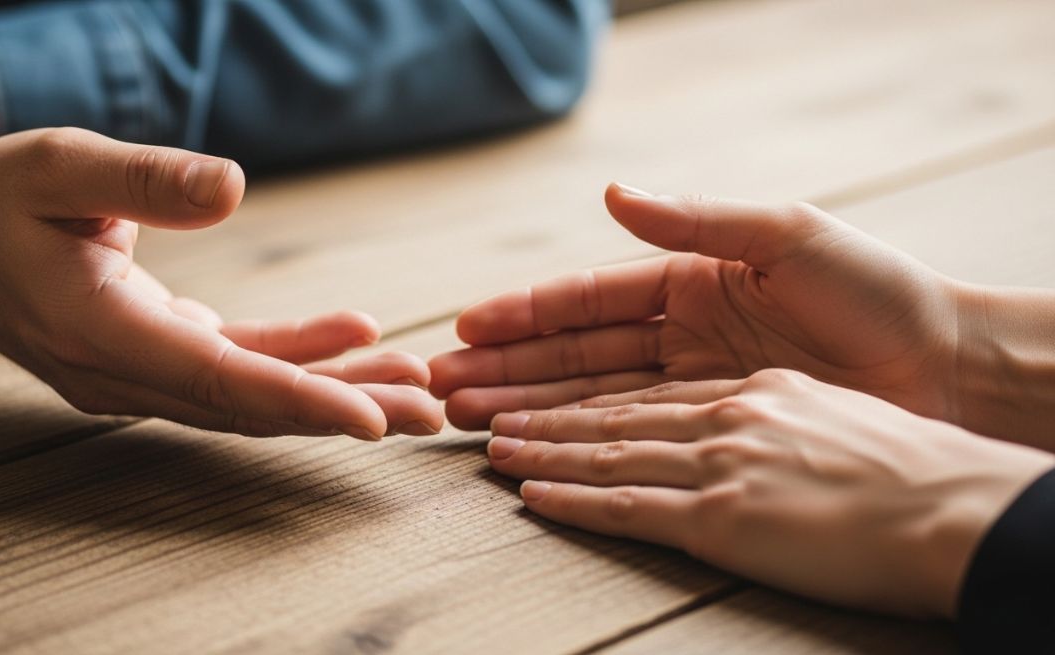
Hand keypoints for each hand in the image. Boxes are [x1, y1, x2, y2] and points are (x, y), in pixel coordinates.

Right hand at [0, 128, 441, 439]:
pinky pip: (237, 365)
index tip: (373, 421)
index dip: (301, 400)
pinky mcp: (156, 356)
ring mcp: (142, 374)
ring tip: (413, 386)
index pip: (219, 380)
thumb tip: (232, 187)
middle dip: (344, 410)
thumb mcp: (59, 169)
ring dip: (335, 392)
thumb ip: (144, 182)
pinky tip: (354, 338)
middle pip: (252, 405)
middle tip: (431, 411)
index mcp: (102, 335)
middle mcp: (127, 373)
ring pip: (252, 396)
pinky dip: (297, 357)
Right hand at [430, 184, 963, 430]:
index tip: (470, 326)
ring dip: (529, 403)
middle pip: (575, 350)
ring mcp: (693, 381)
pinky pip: (633, 431)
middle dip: (508, 366)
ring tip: (467, 415)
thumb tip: (613, 193)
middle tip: (443, 383)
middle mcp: (681, 330)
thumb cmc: (874, 290)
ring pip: (591, 394)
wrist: (945, 364)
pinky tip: (533, 443)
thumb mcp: (785, 237)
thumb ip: (696, 220)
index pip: (590, 295)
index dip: (528, 311)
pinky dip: (581, 437)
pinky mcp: (713, 425)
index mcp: (691, 277)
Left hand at [482, 370, 1054, 617]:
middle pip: (608, 403)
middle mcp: (723, 411)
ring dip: (541, 447)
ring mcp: (718, 460)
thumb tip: (732, 401)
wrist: (955, 504)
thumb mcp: (827, 398)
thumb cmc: (910, 456)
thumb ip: (763, 392)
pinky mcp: (722, 516)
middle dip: (534, 399)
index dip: (581, 379)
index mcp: (749, 384)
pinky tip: (533, 495)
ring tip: (492, 445)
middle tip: (477, 399)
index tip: (536, 379)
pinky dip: (574, 500)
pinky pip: (628, 505)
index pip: (644, 380)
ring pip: (605, 448)